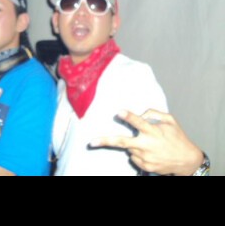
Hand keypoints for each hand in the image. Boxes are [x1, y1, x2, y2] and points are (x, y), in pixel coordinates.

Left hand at [88, 109, 203, 175]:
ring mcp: (145, 157)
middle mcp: (147, 145)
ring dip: (133, 144)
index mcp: (153, 132)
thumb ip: (154, 113)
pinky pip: (134, 157)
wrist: (188, 161)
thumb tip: (140, 114)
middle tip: (91, 142)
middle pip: (122, 142)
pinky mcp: (146, 166)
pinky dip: (138, 152)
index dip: (129, 117)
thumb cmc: (178, 138)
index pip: (139, 122)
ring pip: (129, 148)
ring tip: (149, 144)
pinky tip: (151, 152)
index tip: (119, 112)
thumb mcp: (170, 120)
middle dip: (105, 141)